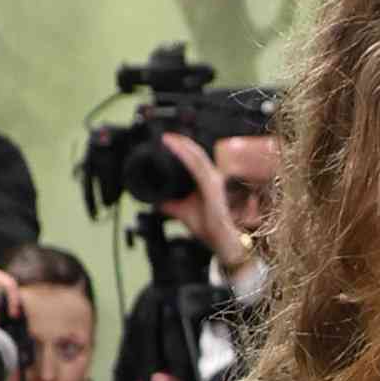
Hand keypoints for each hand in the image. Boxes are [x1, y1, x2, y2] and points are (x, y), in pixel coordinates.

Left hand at [161, 131, 249, 269]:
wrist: (224, 243)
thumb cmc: (211, 229)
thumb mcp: (184, 213)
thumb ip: (171, 206)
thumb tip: (155, 201)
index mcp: (208, 181)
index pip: (195, 158)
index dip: (183, 146)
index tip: (167, 140)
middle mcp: (213, 178)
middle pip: (196, 152)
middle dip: (181, 141)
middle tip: (164, 137)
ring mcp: (213, 182)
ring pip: (197, 155)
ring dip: (181, 145)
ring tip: (167, 139)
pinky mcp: (212, 188)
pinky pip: (197, 167)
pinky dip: (184, 155)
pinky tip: (175, 148)